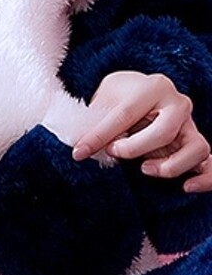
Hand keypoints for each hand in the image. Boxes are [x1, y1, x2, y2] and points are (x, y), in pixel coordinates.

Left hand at [72, 71, 211, 191]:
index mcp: (153, 87)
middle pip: (164, 131)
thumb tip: (75, 142)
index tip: (79, 153)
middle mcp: (177, 103)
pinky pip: (210, 164)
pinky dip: (204, 179)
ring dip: (170, 165)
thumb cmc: (120, 96)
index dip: (98, 136)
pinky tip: (186, 187)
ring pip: (195, 148)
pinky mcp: (196, 143)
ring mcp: (191, 124)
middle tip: (114, 152)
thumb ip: (95, 118)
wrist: (141, 90)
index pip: (124, 115)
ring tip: (144, 169)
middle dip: (135, 147)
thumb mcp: (105, 97)